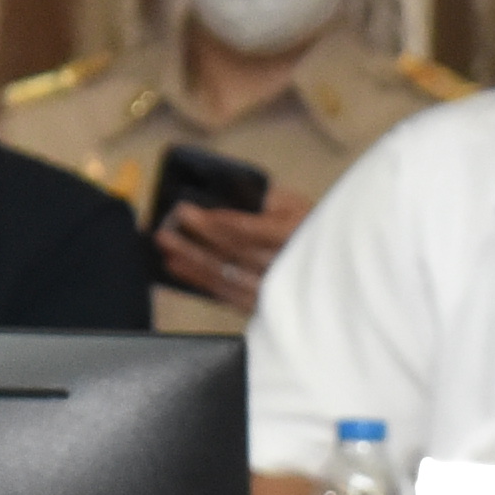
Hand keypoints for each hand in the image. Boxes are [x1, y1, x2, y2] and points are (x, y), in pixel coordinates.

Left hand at [153, 195, 301, 313]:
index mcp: (295, 233)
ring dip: (191, 261)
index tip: (185, 210)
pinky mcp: (262, 306)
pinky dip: (200, 280)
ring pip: (226, 276)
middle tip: (167, 226)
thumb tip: (222, 189)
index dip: (215, 222)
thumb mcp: (294, 204)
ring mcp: (275, 290)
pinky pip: (226, 295)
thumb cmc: (306, 229)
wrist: (327, 270)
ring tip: (166, 247)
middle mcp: (286, 264)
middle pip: (233, 252)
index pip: (249, 230)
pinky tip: (179, 267)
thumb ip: (262, 196)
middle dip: (196, 239)